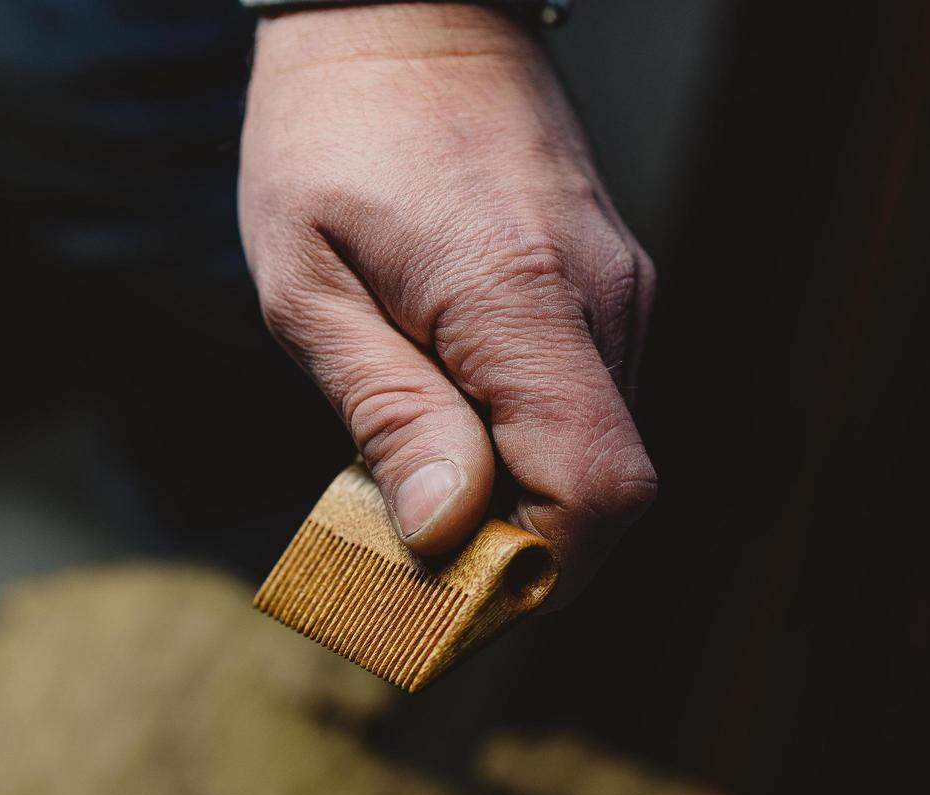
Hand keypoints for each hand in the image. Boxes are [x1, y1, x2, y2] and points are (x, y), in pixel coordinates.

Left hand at [239, 3, 655, 602]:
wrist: (402, 9)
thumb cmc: (331, 137)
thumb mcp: (310, 285)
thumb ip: (389, 412)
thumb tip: (451, 530)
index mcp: (522, 302)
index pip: (595, 492)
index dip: (535, 574)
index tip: (450, 601)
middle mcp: (603, 302)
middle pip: (607, 491)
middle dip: (519, 553)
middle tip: (416, 555)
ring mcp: (620, 291)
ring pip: (602, 451)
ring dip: (522, 499)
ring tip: (423, 479)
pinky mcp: (612, 284)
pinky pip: (591, 401)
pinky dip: (533, 446)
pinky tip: (456, 422)